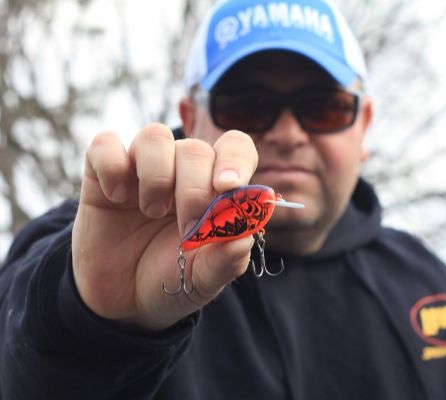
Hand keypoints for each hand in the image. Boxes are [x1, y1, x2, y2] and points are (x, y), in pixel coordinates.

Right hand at [72, 124, 257, 330]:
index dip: (235, 160)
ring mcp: (142, 168)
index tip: (227, 186)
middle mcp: (181, 170)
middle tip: (188, 227)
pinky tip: (116, 197)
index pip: (235, 148)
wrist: (123, 302)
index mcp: (215, 188)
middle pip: (195, 149)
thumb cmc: (172, 279)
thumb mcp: (203, 280)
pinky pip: (105, 145)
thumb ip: (226, 261)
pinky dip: (112, 167)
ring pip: (154, 137)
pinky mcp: (102, 173)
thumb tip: (244, 239)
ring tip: (152, 212)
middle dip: (195, 189)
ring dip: (157, 177)